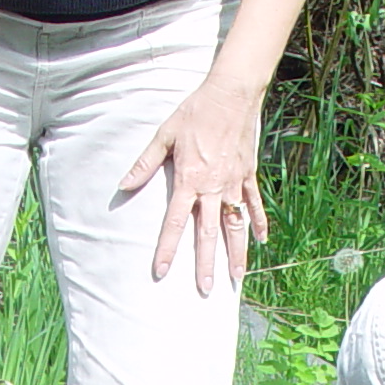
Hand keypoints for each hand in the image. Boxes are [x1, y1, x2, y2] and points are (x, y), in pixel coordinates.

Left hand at [118, 74, 265, 295]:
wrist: (231, 94)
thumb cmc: (195, 112)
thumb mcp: (164, 135)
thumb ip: (144, 164)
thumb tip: (123, 185)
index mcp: (189, 180)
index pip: (175, 223)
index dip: (167, 249)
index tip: (161, 272)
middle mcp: (213, 188)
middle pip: (208, 234)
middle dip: (206, 264)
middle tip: (205, 289)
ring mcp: (234, 183)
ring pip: (235, 226)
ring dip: (236, 253)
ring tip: (237, 277)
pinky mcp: (248, 175)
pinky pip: (254, 204)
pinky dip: (258, 222)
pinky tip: (261, 240)